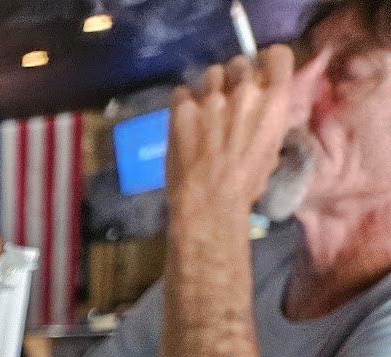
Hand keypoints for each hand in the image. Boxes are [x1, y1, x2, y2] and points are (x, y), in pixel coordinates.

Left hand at [169, 45, 316, 220]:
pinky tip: (184, 119)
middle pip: (240, 63)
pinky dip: (183, 102)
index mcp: (274, 99)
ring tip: (205, 110)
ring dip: (209, 87)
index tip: (260, 70)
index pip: (277, 54)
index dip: (267, 60)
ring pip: (210, 73)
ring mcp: (211, 97)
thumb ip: (268, 116)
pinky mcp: (182, 109)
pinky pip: (181, 91)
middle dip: (235, 78)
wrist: (210, 201)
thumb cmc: (247, 182)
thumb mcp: (272, 146)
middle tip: (228, 99)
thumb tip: (261, 107)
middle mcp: (245, 90)